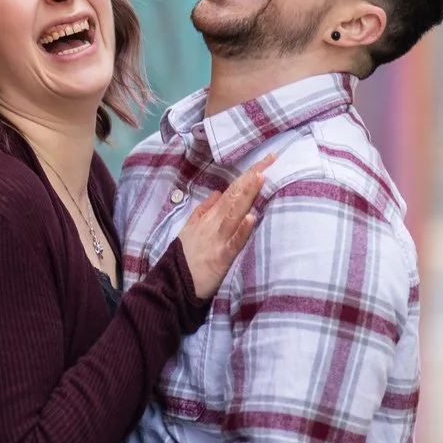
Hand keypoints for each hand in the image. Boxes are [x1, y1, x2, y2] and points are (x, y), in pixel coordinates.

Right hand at [172, 154, 274, 296]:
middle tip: (270, 158)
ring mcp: (217, 239)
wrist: (172, 283)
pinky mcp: (221, 257)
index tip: (266, 160)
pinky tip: (252, 217)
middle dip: (252, 177)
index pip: (232, 191)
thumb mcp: (190, 229)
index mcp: (209, 217)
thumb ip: (203, 210)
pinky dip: (242, 230)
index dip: (248, 175)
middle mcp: (214, 224)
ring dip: (246, 195)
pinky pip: (233, 242)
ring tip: (260, 177)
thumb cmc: (184, 258)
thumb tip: (217, 192)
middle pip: (235, 196)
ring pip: (234, 212)